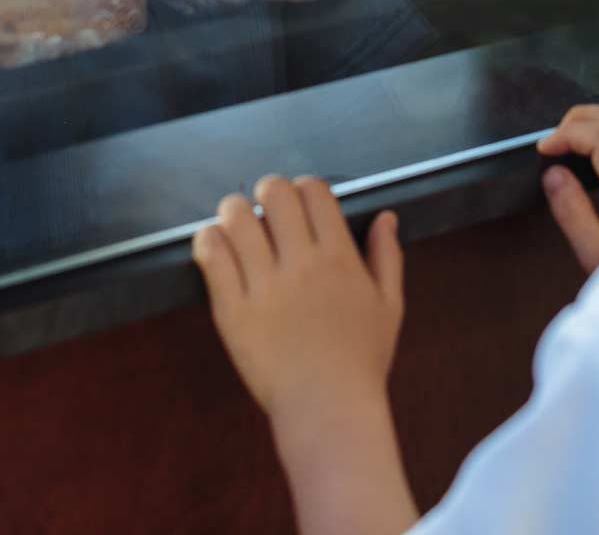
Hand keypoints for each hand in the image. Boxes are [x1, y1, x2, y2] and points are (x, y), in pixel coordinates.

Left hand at [193, 176, 402, 423]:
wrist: (328, 410)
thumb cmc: (362, 361)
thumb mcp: (389, 306)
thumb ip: (387, 257)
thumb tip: (386, 216)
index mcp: (340, 257)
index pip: (314, 191)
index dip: (304, 189)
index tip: (299, 206)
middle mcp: (301, 264)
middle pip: (274, 193)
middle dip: (268, 194)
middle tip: (266, 215)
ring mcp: (264, 286)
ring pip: (237, 216)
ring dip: (235, 213)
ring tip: (237, 229)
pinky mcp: (232, 310)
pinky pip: (211, 255)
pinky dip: (209, 241)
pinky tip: (215, 247)